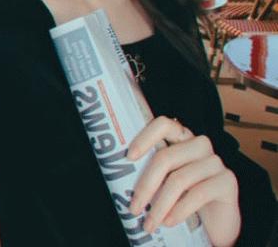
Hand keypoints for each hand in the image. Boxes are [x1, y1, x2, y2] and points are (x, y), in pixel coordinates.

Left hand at [128, 116, 240, 246]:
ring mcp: (215, 161)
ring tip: (150, 223)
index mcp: (181, 138)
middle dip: (146, 185)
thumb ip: (151, 172)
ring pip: (179, 179)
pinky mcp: (228, 181)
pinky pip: (198, 193)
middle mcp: (199, 145)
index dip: (145, 137)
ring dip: (160, 205)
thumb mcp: (165, 182)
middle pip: (166, 157)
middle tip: (134, 207)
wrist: (217, 224)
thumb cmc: (185, 199)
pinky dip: (179, 210)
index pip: (164, 124)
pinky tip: (169, 221)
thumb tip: (120, 178)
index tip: (129, 157)